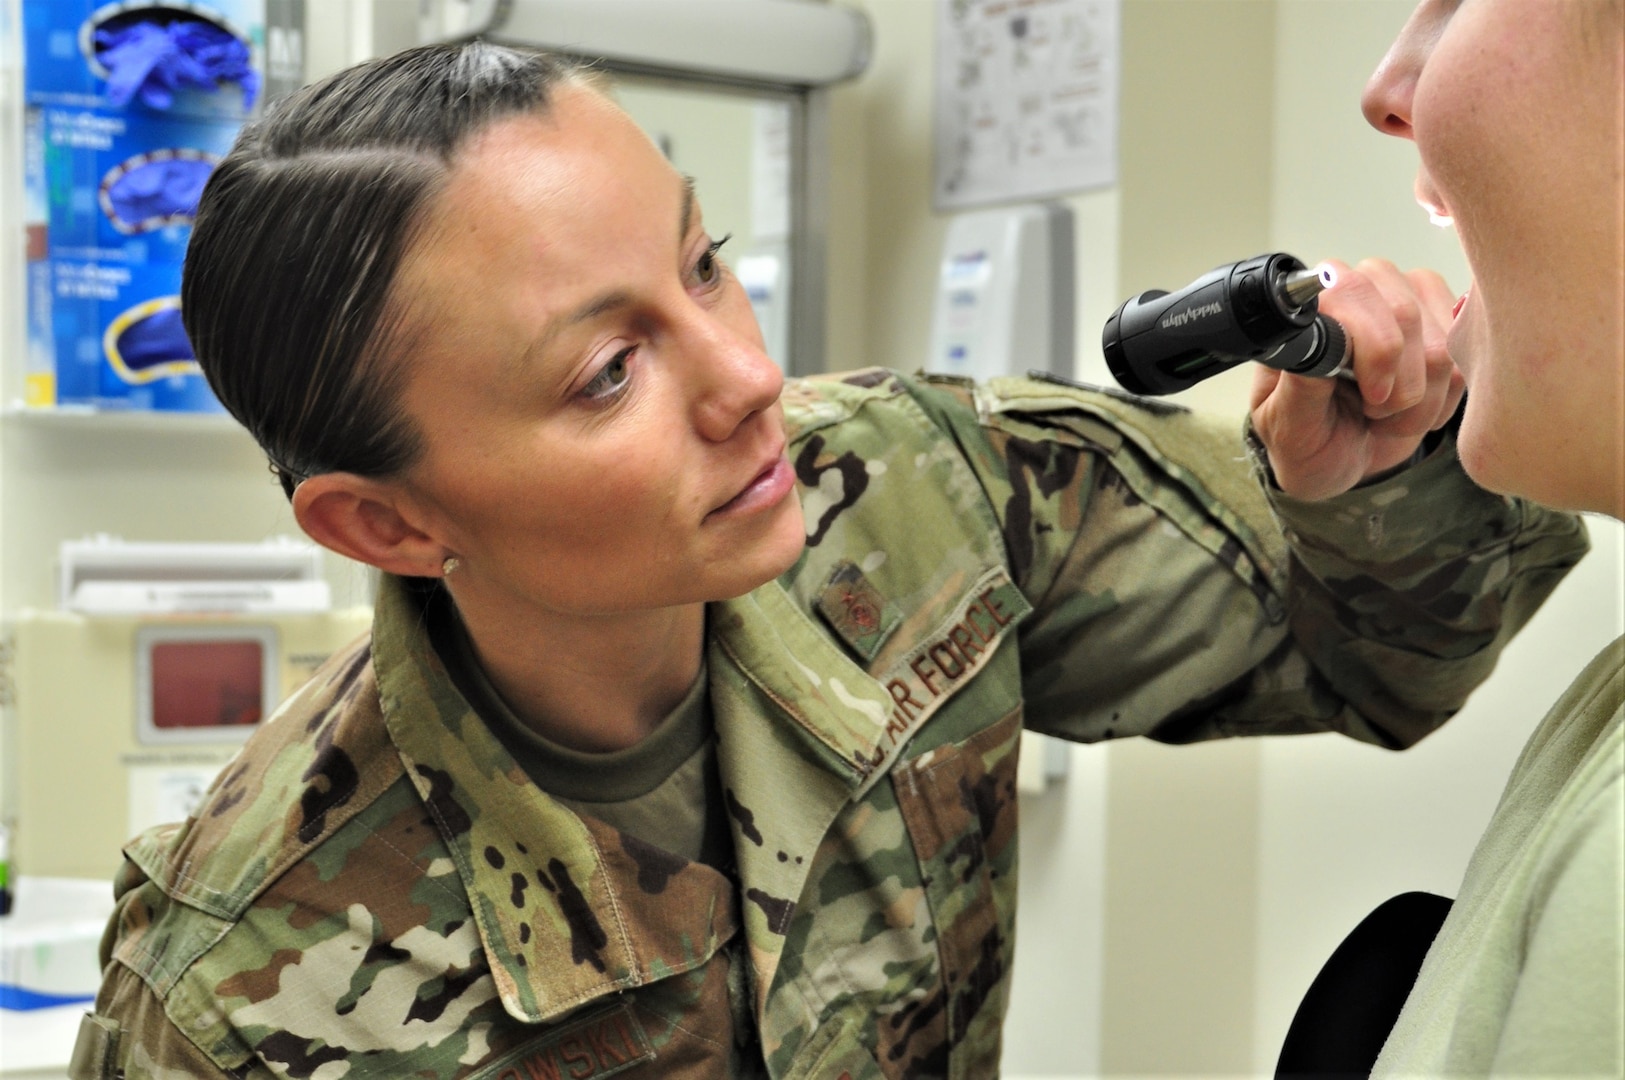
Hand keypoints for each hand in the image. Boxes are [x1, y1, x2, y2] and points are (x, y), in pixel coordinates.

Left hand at [1250, 258, 1465, 499]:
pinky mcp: (1443, 322)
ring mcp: (1406, 298)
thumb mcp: (1288, 421)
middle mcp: (1359, 285)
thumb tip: (1318, 341)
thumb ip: (1301, 381)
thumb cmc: (1304, 435)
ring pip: (1440, 343)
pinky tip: (1411, 413)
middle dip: (1397, 383)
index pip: (1353, 292)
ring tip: (1385, 418)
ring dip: (1419, 400)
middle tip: (1372, 413)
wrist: (1336, 456)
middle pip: (1405, 313)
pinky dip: (1440, 402)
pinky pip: (1462, 361)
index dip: (1374, 348)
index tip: (1371, 396)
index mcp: (1310, 304)